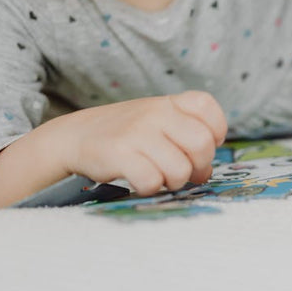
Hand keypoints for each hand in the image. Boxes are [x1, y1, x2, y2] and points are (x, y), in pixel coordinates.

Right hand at [57, 90, 226, 195]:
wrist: (76, 136)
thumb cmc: (127, 134)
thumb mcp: (158, 122)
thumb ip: (186, 138)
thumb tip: (206, 172)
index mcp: (169, 102)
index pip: (207, 106)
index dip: (215, 131)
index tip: (201, 146)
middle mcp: (155, 113)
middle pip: (202, 144)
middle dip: (199, 166)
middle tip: (185, 172)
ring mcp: (137, 132)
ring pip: (180, 169)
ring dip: (174, 182)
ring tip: (161, 177)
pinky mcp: (119, 154)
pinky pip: (152, 181)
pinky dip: (150, 188)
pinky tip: (142, 182)